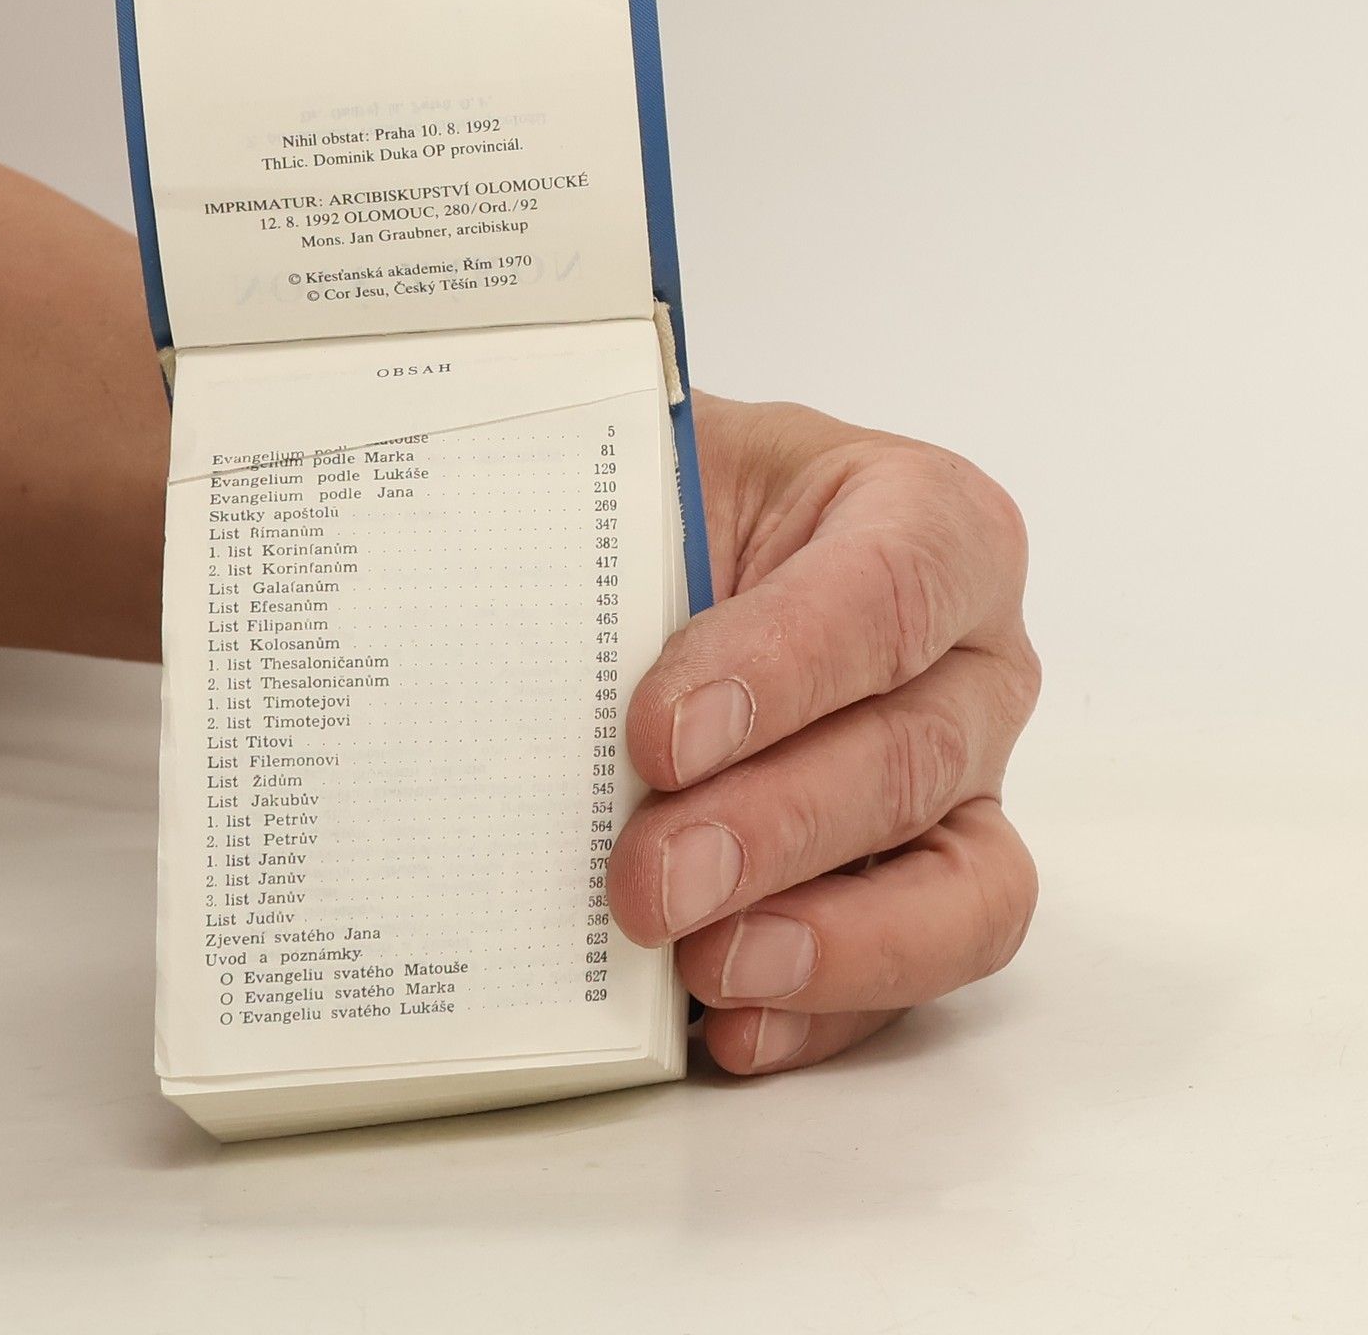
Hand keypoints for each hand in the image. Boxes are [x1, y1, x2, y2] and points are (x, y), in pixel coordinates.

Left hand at [607, 395, 1039, 1074]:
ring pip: (961, 886)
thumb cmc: (686, 503)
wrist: (686, 552)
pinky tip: (728, 1025)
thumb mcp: (661, 463)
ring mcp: (965, 782)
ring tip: (705, 967)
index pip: (889, 589)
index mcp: (927, 520)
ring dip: (829, 942)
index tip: (659, 735)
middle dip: (772, 827)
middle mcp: (973, 658)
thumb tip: (515, 579)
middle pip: (910, 754)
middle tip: (650, 879)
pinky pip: (918, 972)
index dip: (784, 668)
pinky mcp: (933, 886)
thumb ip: (627, 507)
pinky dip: (823, 1010)